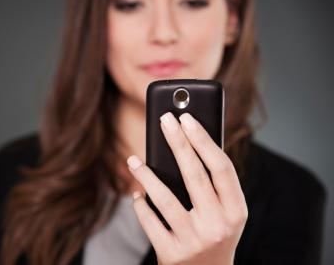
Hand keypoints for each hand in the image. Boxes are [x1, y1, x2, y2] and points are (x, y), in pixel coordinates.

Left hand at [127, 112, 247, 264]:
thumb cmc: (215, 233)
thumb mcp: (226, 212)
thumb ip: (213, 184)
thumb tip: (187, 140)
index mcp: (236, 211)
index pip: (221, 168)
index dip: (203, 140)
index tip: (187, 118)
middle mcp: (218, 225)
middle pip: (194, 175)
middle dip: (177, 143)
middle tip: (164, 120)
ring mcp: (194, 240)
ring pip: (164, 198)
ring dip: (146, 175)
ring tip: (133, 160)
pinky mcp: (172, 253)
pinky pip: (149, 221)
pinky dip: (139, 205)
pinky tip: (136, 195)